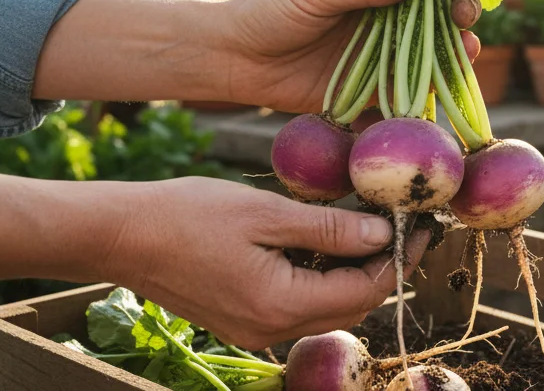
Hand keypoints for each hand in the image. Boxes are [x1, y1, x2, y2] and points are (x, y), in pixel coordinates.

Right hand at [105, 177, 431, 348]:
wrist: (121, 237)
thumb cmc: (187, 215)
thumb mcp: (265, 211)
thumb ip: (328, 227)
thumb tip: (382, 233)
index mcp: (282, 304)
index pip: (365, 289)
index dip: (400, 257)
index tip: (423, 224)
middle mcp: (272, 330)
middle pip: (351, 306)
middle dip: (384, 269)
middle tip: (404, 226)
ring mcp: (254, 331)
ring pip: (327, 309)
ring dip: (354, 276)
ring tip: (372, 230)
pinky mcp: (241, 321)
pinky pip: (299, 307)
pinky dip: (322, 280)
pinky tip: (327, 244)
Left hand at [219, 0, 481, 112]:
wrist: (234, 59)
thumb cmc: (269, 12)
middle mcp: (385, 17)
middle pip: (438, 12)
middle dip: (461, 8)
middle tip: (466, 11)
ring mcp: (381, 54)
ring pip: (432, 51)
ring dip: (458, 47)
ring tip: (470, 45)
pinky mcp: (371, 90)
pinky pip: (409, 91)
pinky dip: (432, 89)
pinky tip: (448, 84)